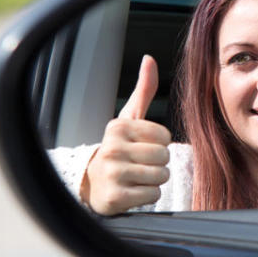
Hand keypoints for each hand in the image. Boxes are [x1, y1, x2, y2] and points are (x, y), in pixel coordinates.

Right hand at [81, 55, 171, 214]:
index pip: (164, 136)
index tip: (143, 146)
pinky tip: (133, 190)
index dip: (159, 143)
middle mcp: (112, 149)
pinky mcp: (116, 198)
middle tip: (140, 164)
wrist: (92, 184)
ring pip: (160, 176)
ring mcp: (113, 174)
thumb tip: (150, 59)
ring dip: (155, 180)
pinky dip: (148, 196)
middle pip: (164, 157)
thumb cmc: (118, 148)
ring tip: (137, 177)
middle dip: (158, 163)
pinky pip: (153, 196)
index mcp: (118, 127)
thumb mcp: (128, 119)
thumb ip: (144, 90)